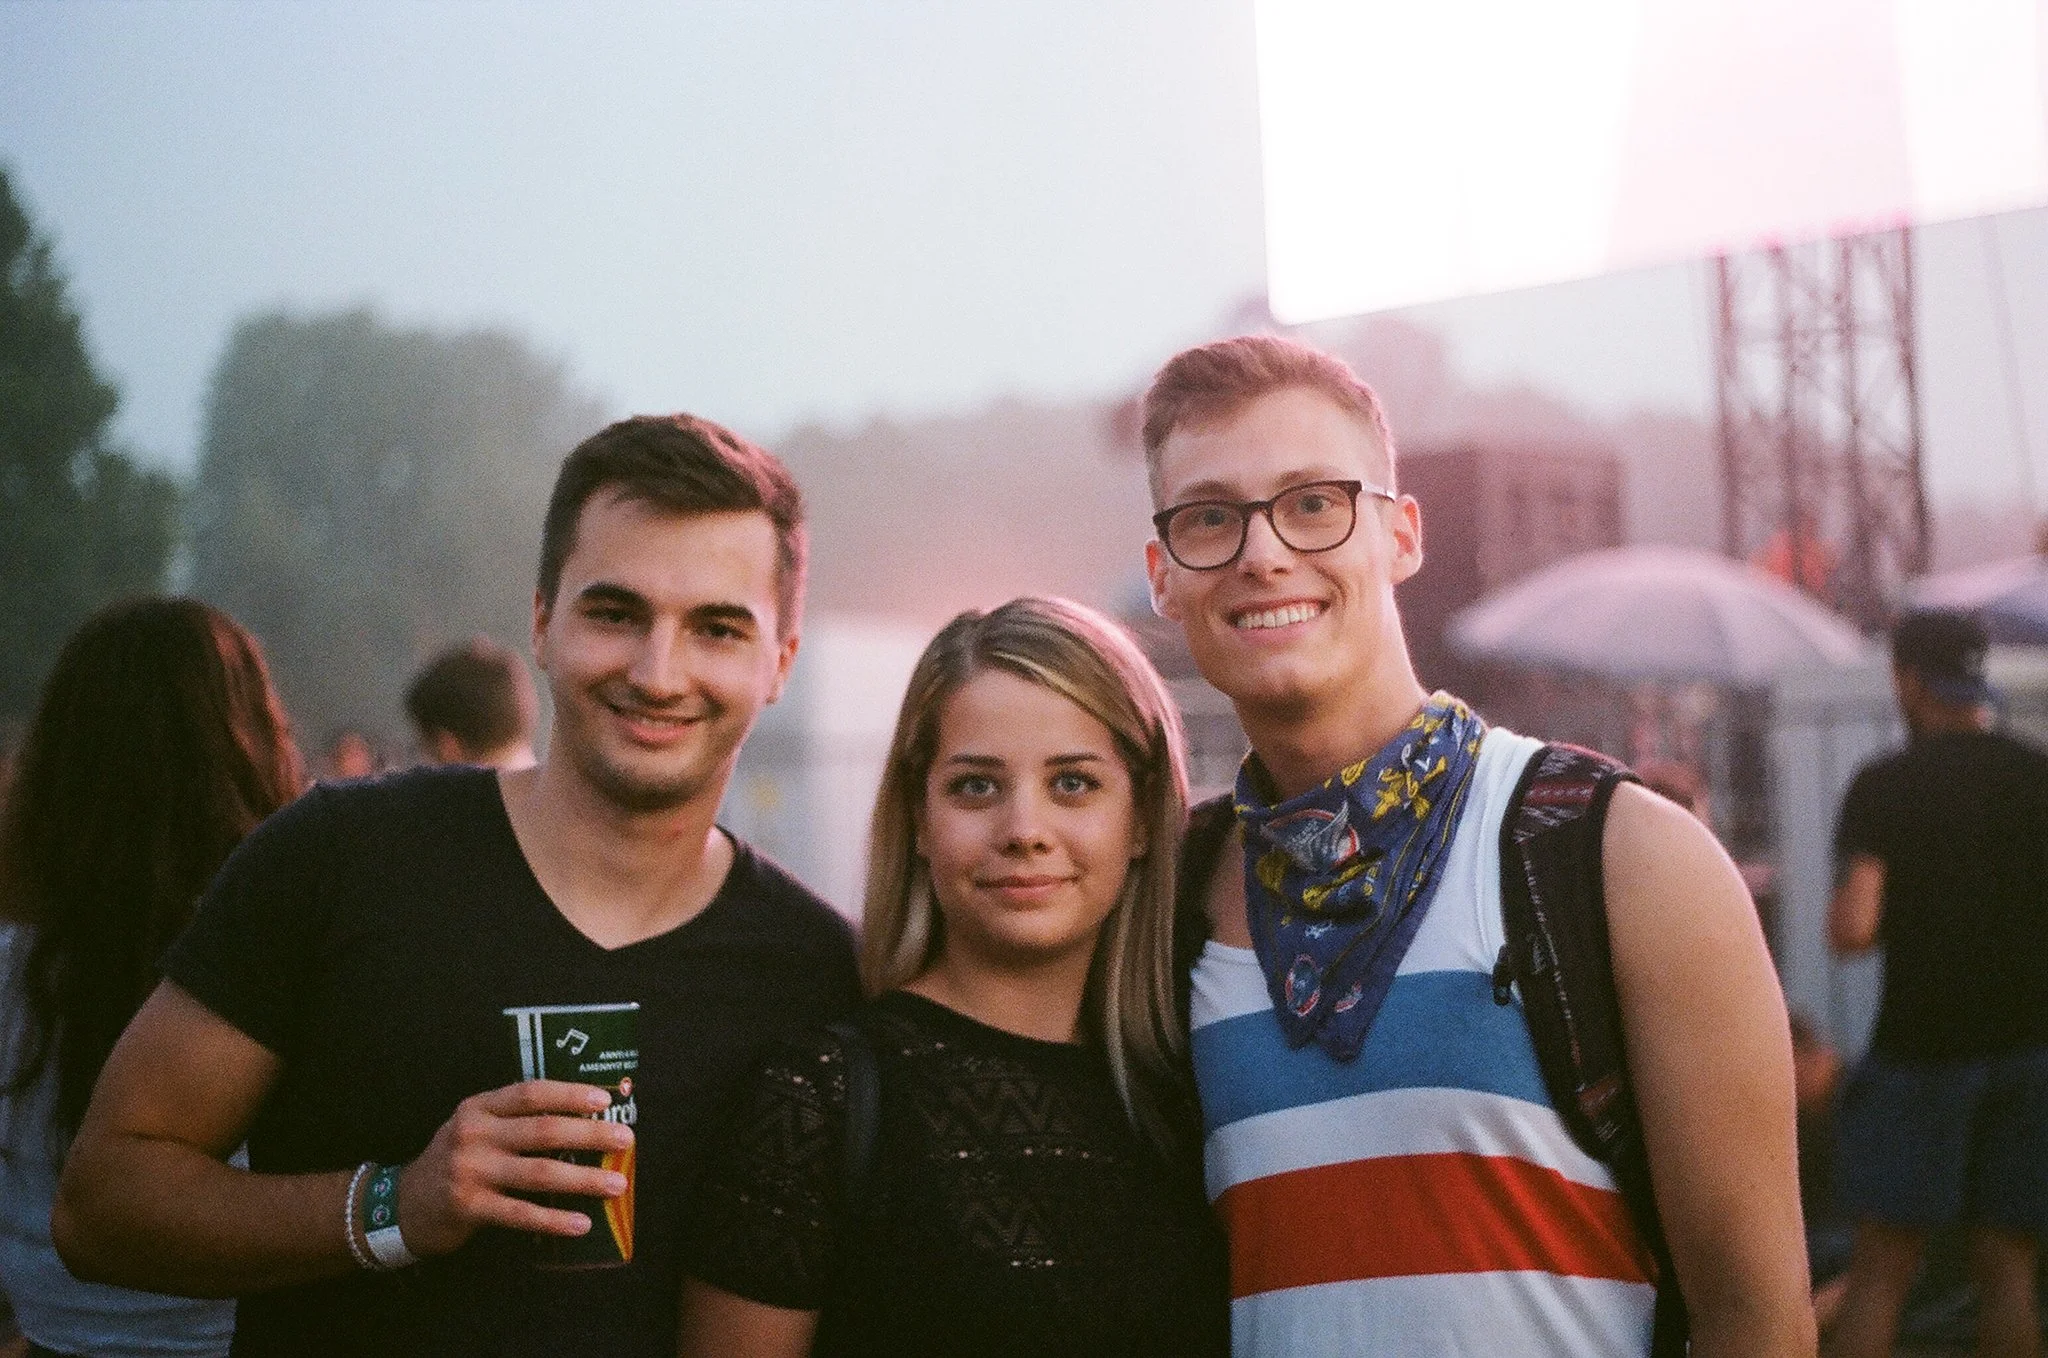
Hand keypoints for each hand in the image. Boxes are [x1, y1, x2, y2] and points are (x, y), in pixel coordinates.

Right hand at [395, 1080, 630, 1256]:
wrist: (403, 1205)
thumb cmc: (455, 1161)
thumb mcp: (475, 1128)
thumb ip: (513, 1120)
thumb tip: (580, 1119)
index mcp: (479, 1107)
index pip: (531, 1093)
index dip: (570, 1094)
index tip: (605, 1100)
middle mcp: (474, 1134)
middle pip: (543, 1130)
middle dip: (590, 1134)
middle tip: (626, 1139)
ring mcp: (470, 1171)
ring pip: (539, 1172)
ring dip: (583, 1178)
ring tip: (616, 1184)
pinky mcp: (469, 1207)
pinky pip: (521, 1213)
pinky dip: (554, 1219)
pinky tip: (581, 1223)